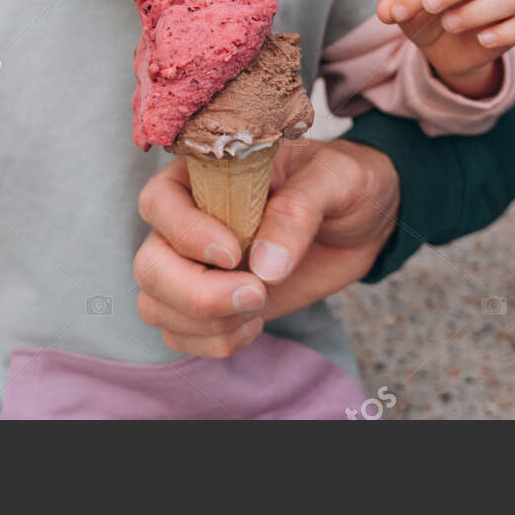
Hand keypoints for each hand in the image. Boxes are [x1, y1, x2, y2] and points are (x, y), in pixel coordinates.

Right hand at [133, 139, 399, 358]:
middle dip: (195, 293)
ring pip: (156, 304)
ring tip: (260, 305)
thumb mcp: (336, 179)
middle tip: (257, 294)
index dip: (185, 233)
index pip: (158, 201)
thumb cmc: (345, 183)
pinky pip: (180, 334)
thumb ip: (299, 210)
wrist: (364, 220)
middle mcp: (189, 219)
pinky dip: (213, 342)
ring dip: (204, 322)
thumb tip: (265, 266)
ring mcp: (196, 265)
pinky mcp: (213, 302)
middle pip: (150, 265)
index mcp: (207, 173)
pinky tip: (255, 323)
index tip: (235, 253)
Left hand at [375, 0, 514, 97]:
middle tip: (430, 6)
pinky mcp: (514, 29)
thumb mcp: (407, 13)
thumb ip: (394, 6)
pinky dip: (507, 31)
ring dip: (480, 11)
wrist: (445, 51)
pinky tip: (482, 41)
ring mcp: (503, 5)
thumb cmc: (427, 20)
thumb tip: (384, 10)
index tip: (398, 13)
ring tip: (449, 25)